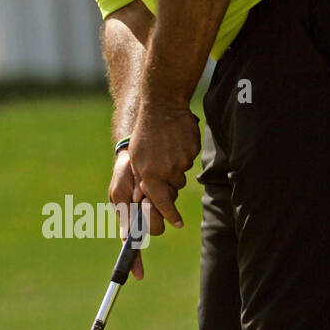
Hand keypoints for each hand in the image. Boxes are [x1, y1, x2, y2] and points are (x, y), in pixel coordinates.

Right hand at [108, 149, 163, 279]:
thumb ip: (124, 214)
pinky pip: (171, 200)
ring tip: (145, 187)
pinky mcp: (168, 195)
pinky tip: (155, 182)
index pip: (132, 245)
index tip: (137, 275)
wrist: (137, 152)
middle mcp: (145, 216)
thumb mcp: (120, 192)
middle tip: (143, 201)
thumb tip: (125, 238)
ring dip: (156, 203)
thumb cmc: (124, 174)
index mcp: (129, 220)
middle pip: (154, 230)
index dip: (134, 261)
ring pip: (165, 216)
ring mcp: (157, 206)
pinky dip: (164, 192)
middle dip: (150, 216)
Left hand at [128, 99, 199, 228]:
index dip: (170, 214)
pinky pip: (190, 159)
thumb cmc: (145, 134)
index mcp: (149, 174)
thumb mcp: (136, 158)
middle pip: (174, 189)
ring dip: (176, 167)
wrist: (162, 106)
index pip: (161, 202)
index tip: (177, 223)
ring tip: (166, 149)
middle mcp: (166, 170)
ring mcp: (181, 160)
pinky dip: (183, 154)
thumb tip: (144, 199)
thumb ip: (142, 179)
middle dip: (169, 182)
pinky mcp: (192, 151)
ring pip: (182, 174)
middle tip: (163, 165)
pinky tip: (176, 141)